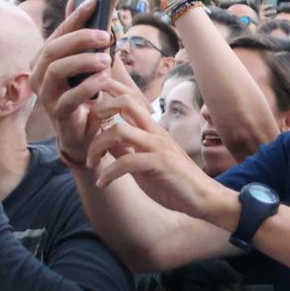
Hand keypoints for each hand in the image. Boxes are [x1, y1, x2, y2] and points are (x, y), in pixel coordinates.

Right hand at [31, 0, 119, 165]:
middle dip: (80, 38)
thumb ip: (83, 34)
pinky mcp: (58, 115)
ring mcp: (46, 96)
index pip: (58, 33)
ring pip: (57, 71)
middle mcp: (39, 76)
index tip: (94, 1)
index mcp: (44, 60)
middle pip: (53, 49)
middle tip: (106, 35)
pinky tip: (103, 79)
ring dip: (84, 61)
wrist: (83, 132)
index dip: (75, 17)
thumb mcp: (87, 62)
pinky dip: (88, 86)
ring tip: (106, 59)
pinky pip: (69, 98)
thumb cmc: (84, 93)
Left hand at [85, 78, 233, 220]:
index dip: (108, 92)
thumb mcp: (144, 163)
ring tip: (91, 163)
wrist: (204, 198)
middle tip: (86, 131)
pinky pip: (127, 161)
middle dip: (99, 110)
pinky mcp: (160, 164)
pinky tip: (102, 183)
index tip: (89, 105)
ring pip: (120, 131)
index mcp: (152, 128)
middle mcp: (155, 131)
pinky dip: (109, 173)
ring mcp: (158, 146)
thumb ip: (126, 149)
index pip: (130, 97)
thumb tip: (104, 139)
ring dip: (97, 146)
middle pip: (125, 102)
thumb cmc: (175, 181)